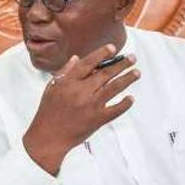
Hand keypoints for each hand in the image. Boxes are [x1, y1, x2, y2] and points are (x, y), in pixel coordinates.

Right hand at [22, 44, 139, 173]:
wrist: (49, 136)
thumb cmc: (48, 111)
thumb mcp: (51, 88)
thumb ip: (65, 72)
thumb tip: (76, 58)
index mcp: (68, 82)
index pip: (88, 63)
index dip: (101, 54)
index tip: (113, 48)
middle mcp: (81, 92)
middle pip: (105, 74)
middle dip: (121, 64)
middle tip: (132, 58)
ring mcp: (90, 106)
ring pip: (113, 88)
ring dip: (127, 79)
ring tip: (136, 73)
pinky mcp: (97, 120)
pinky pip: (115, 110)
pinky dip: (125, 104)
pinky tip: (131, 98)